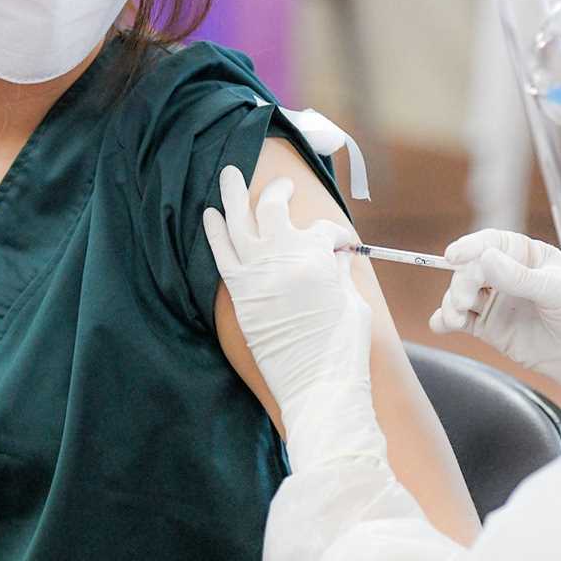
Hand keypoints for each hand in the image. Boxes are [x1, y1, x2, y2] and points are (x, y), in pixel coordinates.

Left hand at [204, 166, 384, 468]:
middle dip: (280, 192)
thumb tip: (334, 257)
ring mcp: (256, 273)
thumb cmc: (343, 349)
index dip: (337, 235)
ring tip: (228, 173)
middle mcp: (282, 257)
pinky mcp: (239, 293)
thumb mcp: (352, 302)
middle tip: (283, 186)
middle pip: (275, 209)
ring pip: (239, 220)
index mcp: (316, 257)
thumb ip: (339, 273)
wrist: (318, 387)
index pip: (324, 229)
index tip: (342, 245)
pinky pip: (220, 253)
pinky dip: (214, 231)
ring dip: (233, 194)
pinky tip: (208, 214)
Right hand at [429, 229, 560, 398]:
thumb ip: (520, 278)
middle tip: (463, 302)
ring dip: (451, 302)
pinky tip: (442, 324)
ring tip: (455, 318)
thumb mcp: (560, 293)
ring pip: (462, 294)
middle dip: (461, 282)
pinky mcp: (495, 330)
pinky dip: (447, 320)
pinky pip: (464, 321)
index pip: (493, 243)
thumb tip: (484, 258)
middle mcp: (510, 276)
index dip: (470, 246)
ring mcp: (501, 303)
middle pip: (471, 270)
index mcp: (530, 256)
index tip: (453, 256)